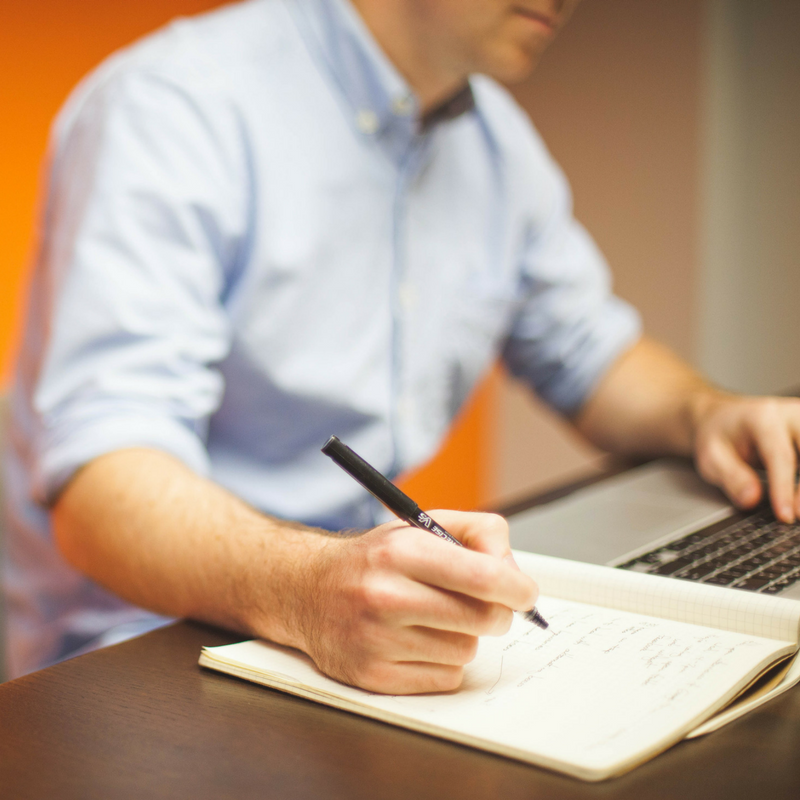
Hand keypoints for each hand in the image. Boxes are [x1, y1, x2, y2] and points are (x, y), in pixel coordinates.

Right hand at [291, 511, 537, 693]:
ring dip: (463, 636)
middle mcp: (385, 595)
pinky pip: (445, 678)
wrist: (308, 589)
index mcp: (401, 552)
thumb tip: (514, 572)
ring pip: (466, 650)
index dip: (517, 587)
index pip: (482, 576)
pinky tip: (418, 641)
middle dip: (496, 612)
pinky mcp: (373, 677)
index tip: (525, 593)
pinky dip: (443, 662)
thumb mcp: (422, 525)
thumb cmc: (376, 559)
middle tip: (485, 604)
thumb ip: (479, 533)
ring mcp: (376, 640)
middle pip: (483, 619)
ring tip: (434, 617)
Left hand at [693, 394, 799, 522]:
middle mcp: (791, 415)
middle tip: (797, 515)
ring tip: (798, 509)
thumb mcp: (710, 457)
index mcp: (763, 418)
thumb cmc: (718, 437)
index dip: (785, 488)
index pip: (781, 456)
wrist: (723, 418)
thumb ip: (731, 477)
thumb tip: (751, 500)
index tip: (786, 516)